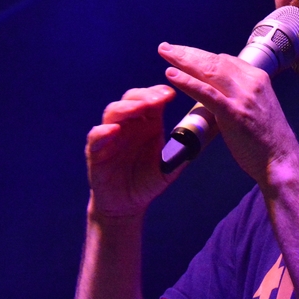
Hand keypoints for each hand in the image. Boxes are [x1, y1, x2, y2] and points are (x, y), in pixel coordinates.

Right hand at [85, 85, 178, 217]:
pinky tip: (114, 131)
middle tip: (159, 98)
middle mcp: (128, 125)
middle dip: (144, 96)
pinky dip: (103, 132)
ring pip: (113, 112)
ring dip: (126, 108)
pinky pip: (96, 137)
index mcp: (147, 124)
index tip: (171, 94)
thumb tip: (203, 137)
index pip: (150, 100)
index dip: (158, 93)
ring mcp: (110, 136)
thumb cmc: (148, 182)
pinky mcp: (95, 151)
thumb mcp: (170, 167)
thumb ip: (183, 151)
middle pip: (131, 100)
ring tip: (140, 108)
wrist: (127, 205)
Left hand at [158, 42, 298, 185]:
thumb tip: (219, 92)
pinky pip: (206, 93)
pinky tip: (171, 75)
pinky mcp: (234, 113)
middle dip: (188, 52)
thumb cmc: (268, 140)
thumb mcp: (257, 108)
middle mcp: (251, 82)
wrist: (281, 160)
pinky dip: (187, 82)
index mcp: (258, 79)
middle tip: (166, 48)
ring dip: (183, 60)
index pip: (225, 60)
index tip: (184, 54)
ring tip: (165, 53)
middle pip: (214, 60)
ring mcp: (243, 97)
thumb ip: (240, 96)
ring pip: (209, 71)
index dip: (201, 55)